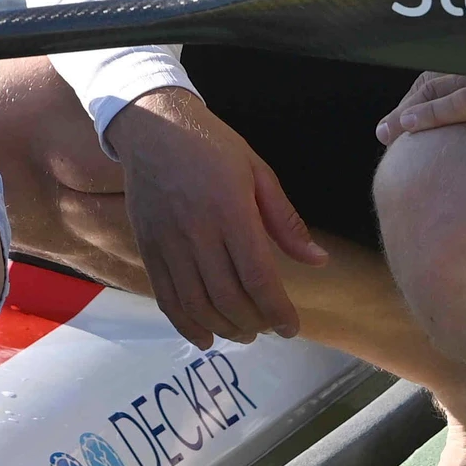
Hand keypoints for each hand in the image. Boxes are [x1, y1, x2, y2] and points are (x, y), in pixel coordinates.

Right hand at [106, 87, 326, 349]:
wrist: (152, 128)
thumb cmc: (212, 146)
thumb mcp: (258, 172)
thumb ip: (286, 221)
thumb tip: (318, 261)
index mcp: (231, 211)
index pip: (258, 277)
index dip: (277, 311)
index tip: (291, 327)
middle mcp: (197, 232)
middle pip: (228, 298)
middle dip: (254, 323)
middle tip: (269, 328)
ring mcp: (167, 244)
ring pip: (197, 304)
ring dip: (224, 328)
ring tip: (243, 333)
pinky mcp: (147, 248)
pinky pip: (166, 298)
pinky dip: (186, 325)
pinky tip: (205, 337)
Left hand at [375, 76, 465, 143]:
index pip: (449, 75)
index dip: (421, 96)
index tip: (403, 119)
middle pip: (434, 80)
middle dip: (406, 105)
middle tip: (386, 131)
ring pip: (439, 90)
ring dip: (407, 113)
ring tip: (387, 133)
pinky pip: (464, 104)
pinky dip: (430, 115)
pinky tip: (408, 128)